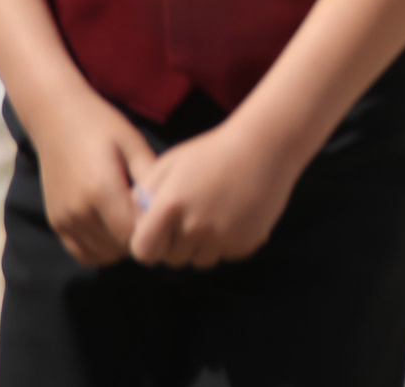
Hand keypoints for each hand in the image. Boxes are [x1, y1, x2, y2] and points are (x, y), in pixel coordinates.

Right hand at [22, 85, 155, 266]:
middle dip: (142, 240)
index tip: (169, 217)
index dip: (155, 230)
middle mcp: (78, 212)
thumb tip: (169, 206)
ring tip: (138, 223)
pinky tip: (116, 230)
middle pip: (120, 248)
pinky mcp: (55, 223)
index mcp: (100, 191)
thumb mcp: (133, 143)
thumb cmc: (102, 126)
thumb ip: (150, 177)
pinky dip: (102, 249)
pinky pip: (82, 253)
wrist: (56, 119)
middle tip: (157, 221)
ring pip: (102, 254)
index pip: (134, 234)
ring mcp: (63, 220)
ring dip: (123, 246)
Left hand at [130, 115, 301, 268]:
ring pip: (200, 260)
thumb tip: (137, 226)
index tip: (158, 232)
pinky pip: (226, 255)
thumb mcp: (169, 164)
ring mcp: (223, 237)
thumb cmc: (212, 151)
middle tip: (190, 218)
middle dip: (176, 243)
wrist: (267, 144)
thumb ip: (144, 196)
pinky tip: (233, 217)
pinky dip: (226, 243)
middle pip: (172, 259)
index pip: (144, 252)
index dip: (148, 245)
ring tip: (213, 217)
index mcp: (170, 206)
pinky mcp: (247, 242)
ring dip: (201, 246)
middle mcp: (195, 227)